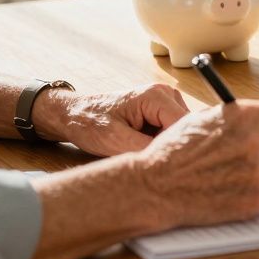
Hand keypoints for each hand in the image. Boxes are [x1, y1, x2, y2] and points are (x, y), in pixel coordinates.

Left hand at [35, 84, 188, 156]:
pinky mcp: (162, 109)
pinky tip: (142, 145)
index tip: (165, 165)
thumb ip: (146, 149)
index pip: (185, 125)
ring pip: (180, 131)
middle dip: (170, 146)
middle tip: (147, 158)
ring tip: (140, 149)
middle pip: (185, 128)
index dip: (178, 147)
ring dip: (165, 144)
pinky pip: (172, 130)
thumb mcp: (115, 141)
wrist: (73, 114)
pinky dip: (160, 142)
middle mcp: (166, 93)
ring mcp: (165, 100)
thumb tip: (170, 161)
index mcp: (156, 95)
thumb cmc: (89, 123)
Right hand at [134, 99, 258, 227]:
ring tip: (232, 180)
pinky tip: (228, 194)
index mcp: (246, 116)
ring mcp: (258, 173)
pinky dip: (252, 198)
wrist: (154, 187)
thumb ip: (239, 119)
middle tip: (252, 164)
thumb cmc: (174, 152)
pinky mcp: (255, 200)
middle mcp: (256, 142)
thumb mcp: (205, 119)